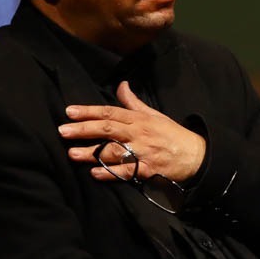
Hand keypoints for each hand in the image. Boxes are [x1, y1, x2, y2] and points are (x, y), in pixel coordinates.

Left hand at [59, 81, 206, 183]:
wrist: (196, 156)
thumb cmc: (172, 135)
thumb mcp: (154, 115)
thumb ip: (133, 102)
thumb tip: (121, 85)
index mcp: (140, 119)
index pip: (110, 112)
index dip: (89, 111)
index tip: (69, 112)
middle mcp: (139, 134)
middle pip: (108, 129)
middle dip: (84, 129)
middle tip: (63, 131)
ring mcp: (143, 152)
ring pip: (113, 151)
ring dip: (92, 153)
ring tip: (72, 153)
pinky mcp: (148, 170)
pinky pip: (126, 172)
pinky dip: (110, 173)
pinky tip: (95, 173)